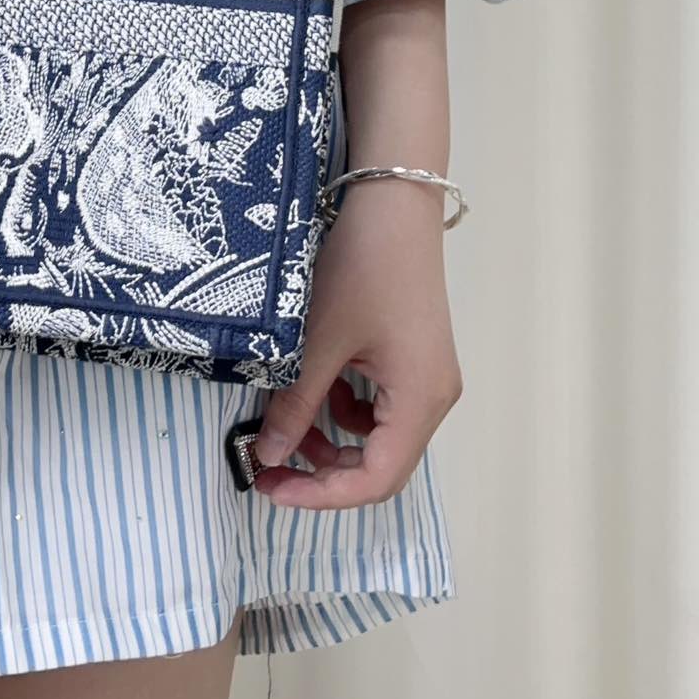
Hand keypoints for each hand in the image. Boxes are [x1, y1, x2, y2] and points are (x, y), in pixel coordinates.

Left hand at [251, 176, 462, 507]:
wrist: (390, 203)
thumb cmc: (361, 267)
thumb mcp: (317, 341)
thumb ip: (294, 404)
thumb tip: (266, 454)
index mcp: (420, 400)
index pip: (376, 479)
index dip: (322, 495)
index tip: (271, 487)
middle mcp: (433, 396)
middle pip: (380, 463)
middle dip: (322, 469)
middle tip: (268, 462)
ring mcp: (425, 376)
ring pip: (376, 435)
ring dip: (330, 437)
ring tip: (285, 417)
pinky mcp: (412, 357)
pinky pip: (378, 403)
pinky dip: (342, 406)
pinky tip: (313, 383)